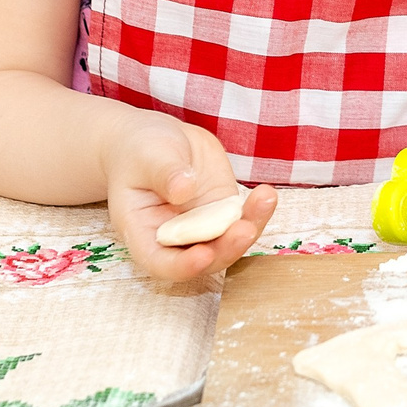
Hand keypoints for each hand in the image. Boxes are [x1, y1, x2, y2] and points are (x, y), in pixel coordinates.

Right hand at [101, 111, 278, 281]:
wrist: (158, 139)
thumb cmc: (140, 153)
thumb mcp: (147, 157)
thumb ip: (164, 173)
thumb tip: (184, 190)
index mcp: (144, 234)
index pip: (161, 263)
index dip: (182, 266)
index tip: (203, 256)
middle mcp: (176, 238)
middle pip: (204, 258)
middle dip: (227, 249)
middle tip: (245, 230)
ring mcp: (203, 226)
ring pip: (229, 241)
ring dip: (249, 228)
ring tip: (265, 201)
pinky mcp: (223, 210)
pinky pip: (243, 218)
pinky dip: (258, 211)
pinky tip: (267, 195)